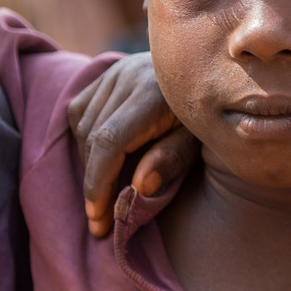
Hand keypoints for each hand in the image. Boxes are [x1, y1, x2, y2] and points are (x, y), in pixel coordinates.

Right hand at [65, 53, 197, 237]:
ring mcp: (115, 72)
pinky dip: (85, 139)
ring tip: (105, 192)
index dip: (99, 183)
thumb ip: (172, 159)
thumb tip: (139, 187)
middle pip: (93, 137)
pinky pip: (80, 112)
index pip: (110, 141)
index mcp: (154, 94)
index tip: (97, 218)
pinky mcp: (107, 73)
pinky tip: (101, 157)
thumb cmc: (206, 116)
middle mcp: (129, 77)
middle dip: (94, 183)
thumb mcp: (199, 141)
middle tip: (101, 218)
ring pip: (83, 126)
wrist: (210, 74)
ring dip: (89, 164)